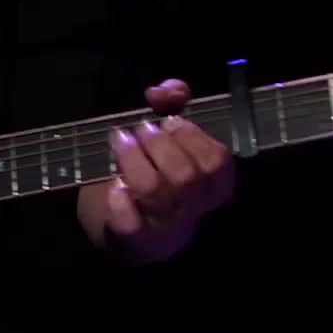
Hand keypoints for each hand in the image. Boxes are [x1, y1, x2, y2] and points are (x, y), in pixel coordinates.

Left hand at [89, 79, 235, 263]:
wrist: (122, 230)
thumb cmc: (150, 174)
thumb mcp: (166, 138)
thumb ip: (173, 106)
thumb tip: (165, 92)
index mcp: (211, 186)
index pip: (218, 163)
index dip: (193, 137)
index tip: (170, 121)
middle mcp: (192, 209)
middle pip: (186, 177)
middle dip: (160, 145)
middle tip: (142, 129)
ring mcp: (163, 227)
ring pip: (156, 193)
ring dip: (135, 160)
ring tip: (121, 141)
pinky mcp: (132, 240)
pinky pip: (130, 224)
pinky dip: (120, 202)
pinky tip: (115, 186)